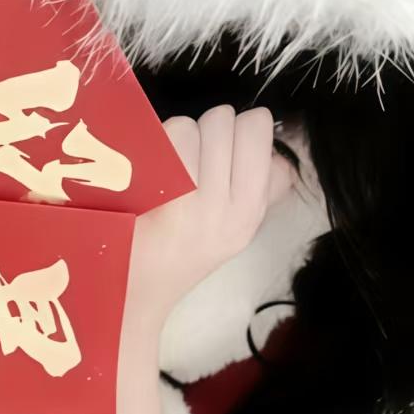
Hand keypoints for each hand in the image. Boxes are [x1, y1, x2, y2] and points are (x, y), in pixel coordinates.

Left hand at [125, 105, 292, 338]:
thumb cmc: (181, 255)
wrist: (131, 295)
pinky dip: (149, 148)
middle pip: (222, 119)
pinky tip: (144, 175)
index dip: (238, 127)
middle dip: (204, 130)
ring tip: (165, 170)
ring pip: (187, 124)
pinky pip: (156, 141)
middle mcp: (222, 207)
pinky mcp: (149, 196)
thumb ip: (266, 189)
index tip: (223, 147)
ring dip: (173, 137)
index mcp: (248, 211)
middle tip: (189, 161)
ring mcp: (185, 201)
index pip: (256, 126)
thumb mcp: (236, 229)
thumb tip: (282, 152)